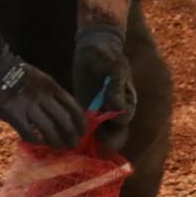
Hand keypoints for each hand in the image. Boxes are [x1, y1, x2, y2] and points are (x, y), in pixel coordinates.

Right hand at [0, 46, 85, 148]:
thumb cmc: (16, 73)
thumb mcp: (40, 79)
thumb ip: (49, 95)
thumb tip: (61, 113)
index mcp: (51, 86)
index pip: (72, 106)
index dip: (80, 121)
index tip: (84, 131)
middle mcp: (43, 96)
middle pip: (64, 120)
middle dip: (71, 135)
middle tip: (74, 144)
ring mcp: (28, 106)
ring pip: (49, 129)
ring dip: (56, 141)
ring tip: (60, 148)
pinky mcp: (13, 114)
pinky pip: (28, 132)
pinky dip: (36, 140)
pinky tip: (39, 143)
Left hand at [71, 23, 135, 154]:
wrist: (94, 47)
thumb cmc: (108, 56)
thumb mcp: (114, 68)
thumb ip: (115, 87)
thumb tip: (118, 108)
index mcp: (127, 102)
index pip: (123, 123)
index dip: (114, 131)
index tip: (101, 139)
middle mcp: (116, 111)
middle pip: (114, 135)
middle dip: (104, 145)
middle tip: (90, 150)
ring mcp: (101, 112)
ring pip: (99, 134)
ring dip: (90, 143)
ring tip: (77, 147)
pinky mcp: (87, 109)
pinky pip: (85, 126)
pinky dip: (79, 134)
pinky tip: (68, 137)